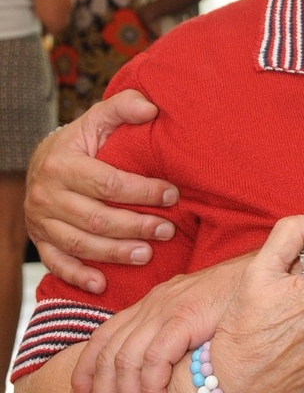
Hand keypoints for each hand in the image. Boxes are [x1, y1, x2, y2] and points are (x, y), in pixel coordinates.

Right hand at [25, 89, 177, 293]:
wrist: (43, 160)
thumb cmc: (82, 141)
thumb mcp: (99, 118)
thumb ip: (124, 107)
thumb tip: (152, 107)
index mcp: (63, 165)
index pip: (108, 183)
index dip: (143, 191)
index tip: (173, 195)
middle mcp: (48, 195)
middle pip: (97, 218)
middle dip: (136, 226)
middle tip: (168, 230)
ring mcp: (42, 221)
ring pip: (81, 244)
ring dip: (116, 253)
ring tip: (148, 254)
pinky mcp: (41, 240)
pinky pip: (58, 263)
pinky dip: (79, 276)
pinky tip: (104, 284)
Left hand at [80, 254, 246, 392]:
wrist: (268, 269)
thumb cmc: (240, 295)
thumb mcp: (198, 310)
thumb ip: (177, 330)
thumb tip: (164, 368)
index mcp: (153, 301)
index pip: (103, 335)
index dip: (85, 369)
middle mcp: (153, 303)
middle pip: (108, 354)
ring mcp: (168, 308)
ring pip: (125, 362)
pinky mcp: (186, 316)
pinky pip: (153, 360)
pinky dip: (151, 389)